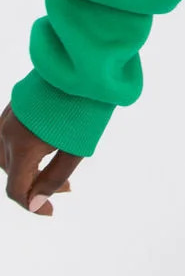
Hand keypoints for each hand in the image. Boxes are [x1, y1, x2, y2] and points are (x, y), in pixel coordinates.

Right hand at [1, 101, 80, 215]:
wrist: (85, 65)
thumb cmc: (85, 108)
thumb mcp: (75, 149)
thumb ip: (54, 178)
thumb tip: (36, 204)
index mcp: (21, 146)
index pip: (15, 189)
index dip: (32, 205)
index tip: (51, 210)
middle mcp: (6, 132)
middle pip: (11, 172)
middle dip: (34, 185)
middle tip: (64, 187)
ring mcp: (7, 116)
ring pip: (6, 155)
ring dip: (26, 168)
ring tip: (51, 169)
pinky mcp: (13, 104)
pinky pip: (7, 136)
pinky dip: (21, 149)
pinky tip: (43, 147)